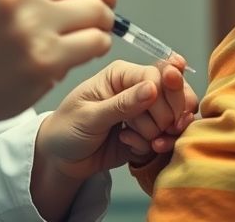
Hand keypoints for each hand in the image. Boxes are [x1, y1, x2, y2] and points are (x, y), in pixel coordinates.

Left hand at [37, 58, 198, 179]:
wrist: (61, 159)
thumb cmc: (67, 129)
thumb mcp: (90, 116)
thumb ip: (122, 104)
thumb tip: (153, 88)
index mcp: (121, 75)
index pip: (158, 76)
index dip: (168, 95)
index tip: (167, 117)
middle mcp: (135, 89)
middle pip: (173, 93)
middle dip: (169, 115)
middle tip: (158, 131)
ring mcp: (142, 111)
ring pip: (172, 117)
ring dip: (161, 132)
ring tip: (144, 141)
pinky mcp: (145, 133)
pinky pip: (163, 137)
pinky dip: (152, 145)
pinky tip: (130, 145)